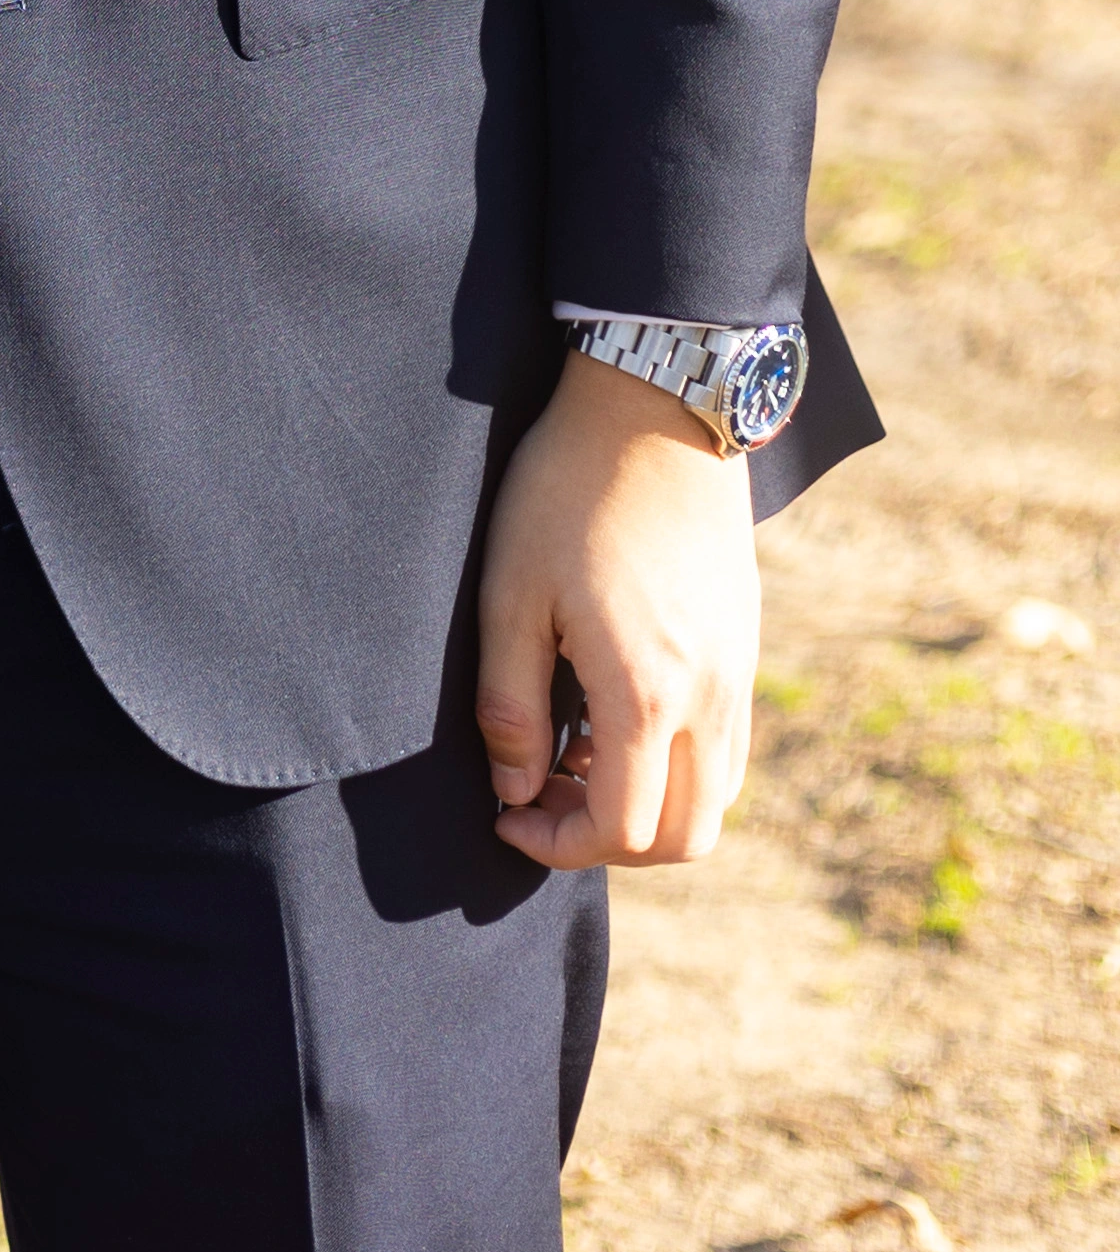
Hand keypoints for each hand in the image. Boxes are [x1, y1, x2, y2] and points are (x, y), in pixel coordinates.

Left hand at [476, 347, 757, 870]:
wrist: (657, 408)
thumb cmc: (568, 492)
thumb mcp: (511, 594)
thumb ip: (508, 706)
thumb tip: (513, 791)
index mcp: (647, 693)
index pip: (622, 831)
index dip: (558, 844)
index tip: (506, 815)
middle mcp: (710, 699)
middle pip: (685, 839)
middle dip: (609, 843)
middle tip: (542, 795)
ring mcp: (738, 676)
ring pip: (714, 801)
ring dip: (649, 808)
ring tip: (575, 755)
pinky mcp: (745, 649)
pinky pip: (726, 750)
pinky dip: (678, 768)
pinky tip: (616, 717)